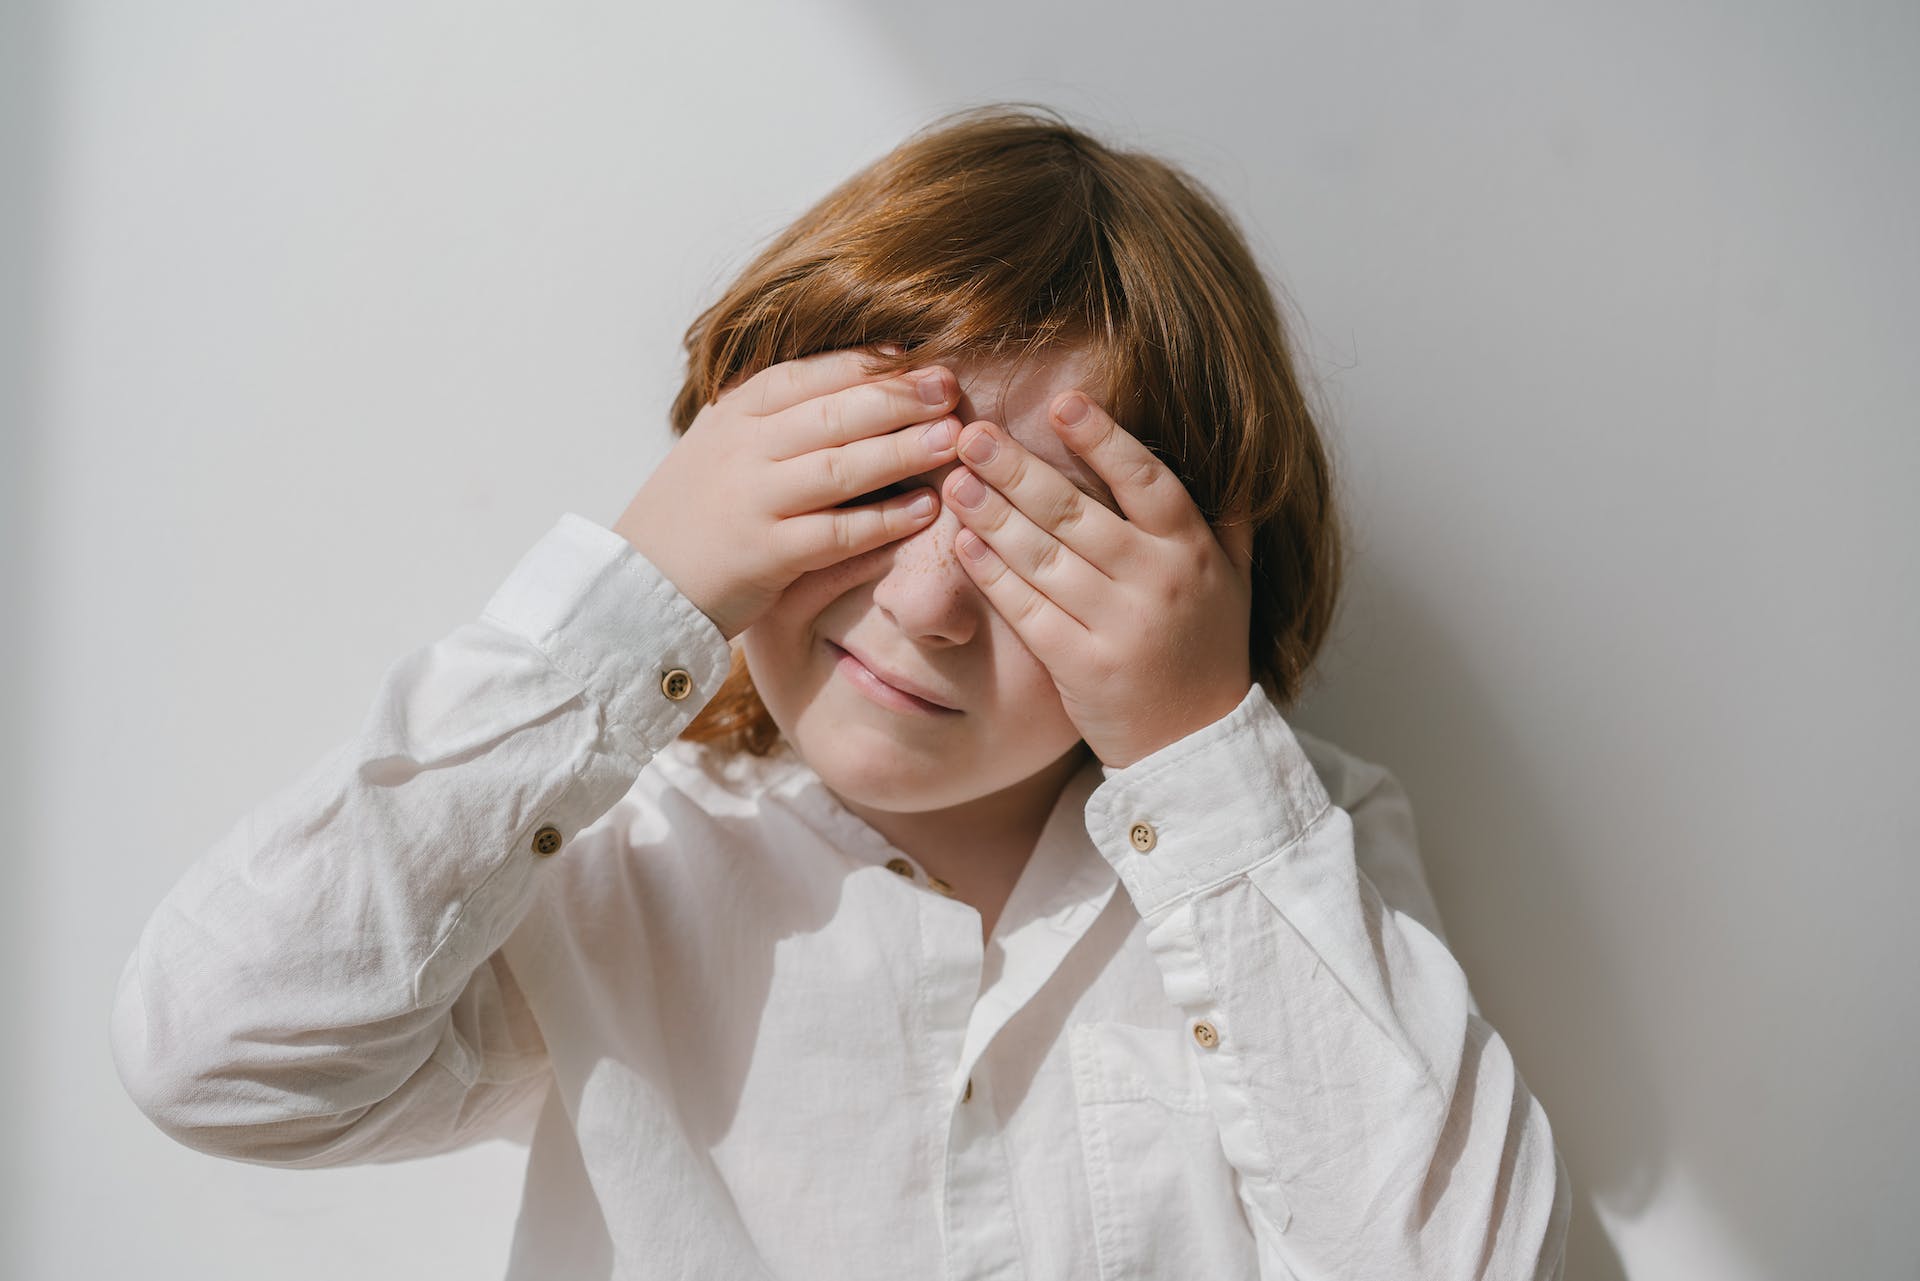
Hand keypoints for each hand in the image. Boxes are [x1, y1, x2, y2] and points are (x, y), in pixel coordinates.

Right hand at [613, 347, 962, 641]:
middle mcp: (744, 450)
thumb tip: (853, 382)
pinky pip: (837, 533)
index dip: (868, 364)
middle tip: (949, 389)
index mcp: (735, 414)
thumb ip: (773, 416)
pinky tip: (925, 510)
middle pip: (834, 413)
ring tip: (952, 439)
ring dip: (902, 451)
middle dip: (898, 398)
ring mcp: (754, 501)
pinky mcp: (766, 555)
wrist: (638, 586)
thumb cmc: (695, 515)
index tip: (917, 357)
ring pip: (841, 467)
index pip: (810, 374)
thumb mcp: (721, 446)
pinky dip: (885, 520)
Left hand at [941, 392, 1254, 769]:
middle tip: (973, 433)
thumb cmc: (1207, 651)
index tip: (1063, 401)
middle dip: (1020, 469)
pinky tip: (964, 544)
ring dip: (994, 515)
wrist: (1196, 747)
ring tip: (956, 480)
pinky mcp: (1082, 668)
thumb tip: (1230, 455)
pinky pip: (1028, 611)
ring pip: (1045, 559)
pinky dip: (993, 576)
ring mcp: (1118, 627)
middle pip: (1077, 514)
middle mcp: (1157, 582)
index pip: (1146, 480)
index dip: (1104, 439)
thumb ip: (1228, 518)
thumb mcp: (1235, 580)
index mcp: (1192, 551)